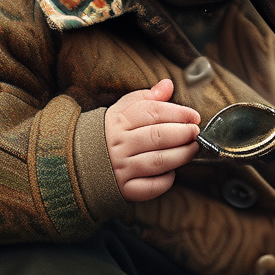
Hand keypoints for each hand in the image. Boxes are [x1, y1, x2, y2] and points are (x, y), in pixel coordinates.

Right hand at [106, 79, 200, 201]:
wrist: (79, 162)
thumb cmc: (108, 133)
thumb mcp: (121, 110)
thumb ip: (146, 98)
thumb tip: (167, 85)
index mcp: (118, 122)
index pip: (153, 112)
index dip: (178, 113)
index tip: (194, 116)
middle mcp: (118, 145)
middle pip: (158, 136)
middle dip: (183, 133)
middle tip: (195, 132)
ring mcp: (120, 168)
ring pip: (158, 161)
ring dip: (181, 155)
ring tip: (192, 149)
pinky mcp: (124, 189)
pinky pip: (150, 187)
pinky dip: (165, 181)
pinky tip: (172, 172)